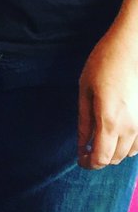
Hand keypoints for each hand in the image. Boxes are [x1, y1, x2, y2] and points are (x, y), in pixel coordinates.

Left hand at [78, 26, 137, 167]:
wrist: (131, 48)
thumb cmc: (104, 64)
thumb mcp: (85, 90)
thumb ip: (83, 121)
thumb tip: (81, 144)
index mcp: (109, 120)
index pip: (102, 158)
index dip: (89, 164)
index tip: (80, 160)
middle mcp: (130, 127)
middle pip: (115, 158)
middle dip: (99, 158)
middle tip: (85, 150)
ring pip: (129, 153)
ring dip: (113, 152)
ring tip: (98, 140)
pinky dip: (127, 145)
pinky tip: (115, 133)